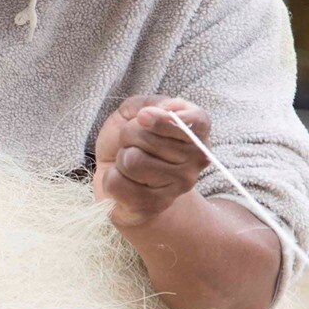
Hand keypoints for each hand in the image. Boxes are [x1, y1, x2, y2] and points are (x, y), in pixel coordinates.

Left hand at [93, 96, 210, 226]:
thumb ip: (149, 103)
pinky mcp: (154, 205)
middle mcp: (195, 161)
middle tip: (133, 144)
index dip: (163, 118)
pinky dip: (110, 178)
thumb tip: (154, 111)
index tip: (142, 116)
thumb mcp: (136, 112)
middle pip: (148, 137)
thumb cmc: (133, 142)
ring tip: (128, 163)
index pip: (195, 121)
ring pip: (132, 161)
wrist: (123, 180)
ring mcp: (178, 186)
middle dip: (129, 135)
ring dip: (121, 158)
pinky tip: (124, 181)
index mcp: (197, 134)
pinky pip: (117, 182)